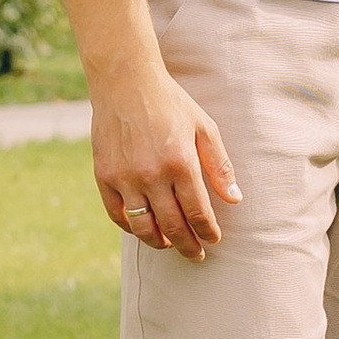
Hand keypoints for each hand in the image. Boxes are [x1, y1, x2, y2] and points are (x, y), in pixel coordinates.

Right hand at [93, 62, 240, 257]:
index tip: (213, 240)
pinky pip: (117, 214)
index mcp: (181, 163)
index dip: (207, 231)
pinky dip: (130, 227)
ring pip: (143, 226)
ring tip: (170, 244)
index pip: (198, 212)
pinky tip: (142, 229)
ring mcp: (125, 178)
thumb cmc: (171, 103)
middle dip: (188, 245)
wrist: (125, 83)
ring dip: (159, 242)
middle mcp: (152, 175)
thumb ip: (220, 165)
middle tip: (196, 255)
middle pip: (172, 226)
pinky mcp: (104, 176)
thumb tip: (234, 199)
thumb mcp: (204, 127)